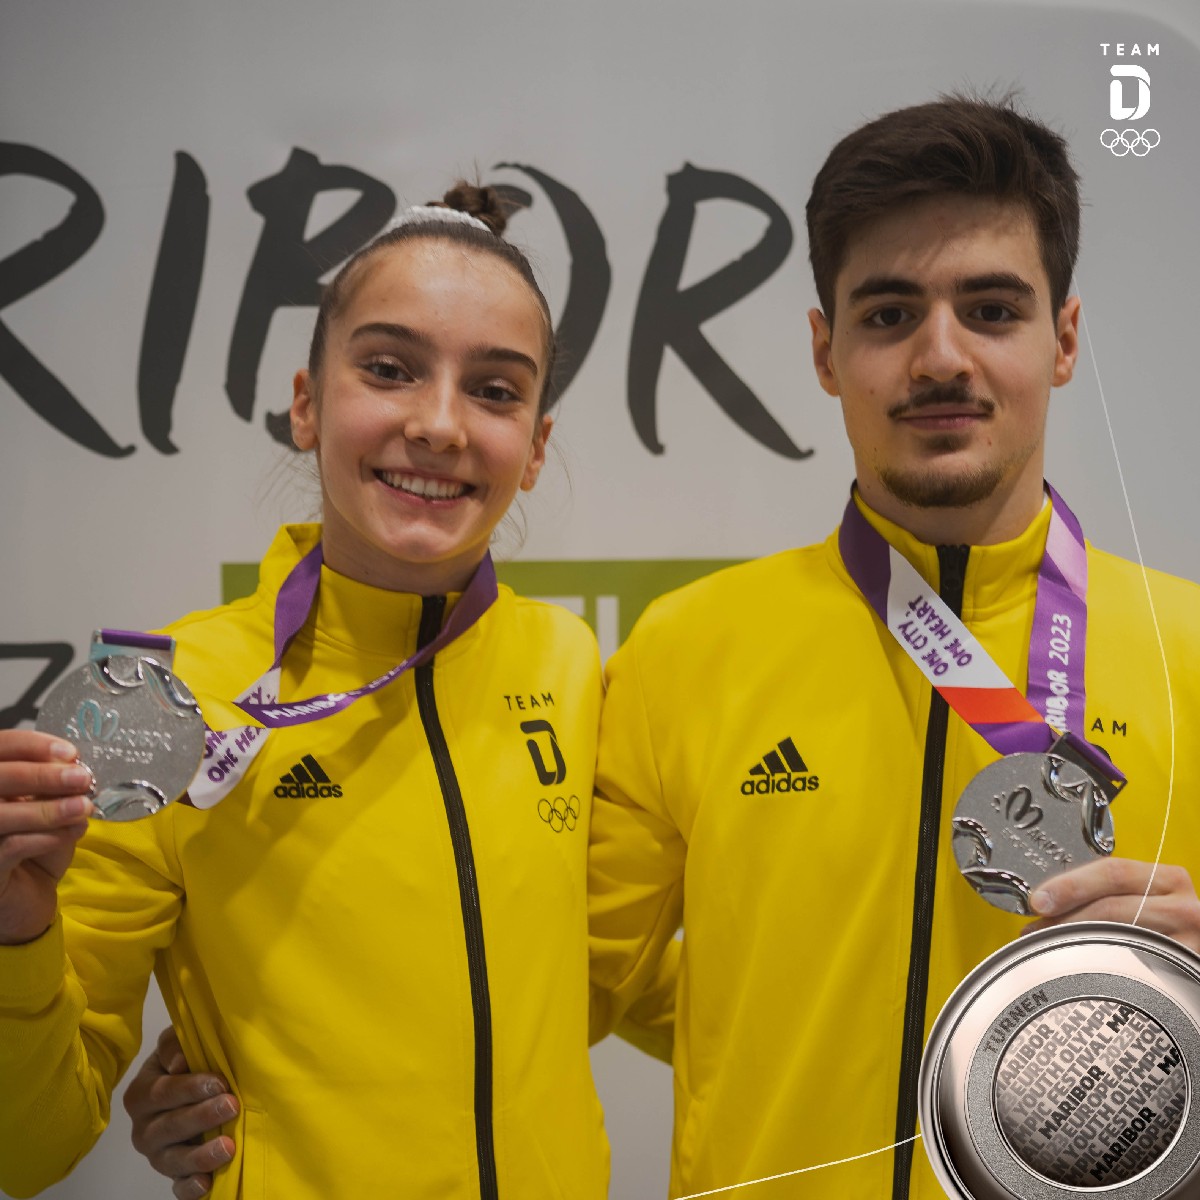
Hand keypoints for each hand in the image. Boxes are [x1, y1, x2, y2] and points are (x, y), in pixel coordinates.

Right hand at [0, 730, 93, 944]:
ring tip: (84, 808)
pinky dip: (46, 837)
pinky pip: (10, 846)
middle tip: (82, 778)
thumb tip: (73, 762)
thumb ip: (53, 785)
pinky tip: (74, 833)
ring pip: (1, 813)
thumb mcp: (50, 809)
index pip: (0, 747)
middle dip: (42, 774)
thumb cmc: (39, 845)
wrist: (29, 898)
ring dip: (48, 809)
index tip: (70, 752)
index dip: (32, 745)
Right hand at [125, 1026, 237, 1199]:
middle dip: (202, 1117)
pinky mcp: (173, 1175)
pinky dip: (190, 1188)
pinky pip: (177, 1188)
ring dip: (200, 1155)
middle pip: (169, 1126)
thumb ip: (174, 1045)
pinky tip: (207, 1184)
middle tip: (231, 1106)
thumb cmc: (186, 1061)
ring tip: (228, 1147)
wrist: (192, 1090)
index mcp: (141, 1094)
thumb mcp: (177, 1045)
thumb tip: (180, 1062)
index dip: (191, 1088)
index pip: (163, 1092)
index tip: (220, 1082)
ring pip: (173, 1160)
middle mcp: (144, 1128)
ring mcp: (158, 1155)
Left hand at [1025, 857, 1199, 953]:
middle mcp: (1183, 907)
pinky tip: (1083, 967)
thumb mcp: (1144, 899)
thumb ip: (1108, 893)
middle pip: (1112, 906)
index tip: (1039, 899)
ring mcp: (1187, 942)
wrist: (1194, 959)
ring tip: (1050, 947)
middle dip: (1065, 918)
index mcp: (1168, 878)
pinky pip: (1133, 969)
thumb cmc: (1165, 927)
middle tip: (1036, 928)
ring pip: (1118, 938)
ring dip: (1075, 942)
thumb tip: (1048, 902)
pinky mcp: (1183, 972)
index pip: (1113, 872)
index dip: (1071, 884)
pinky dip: (1100, 965)